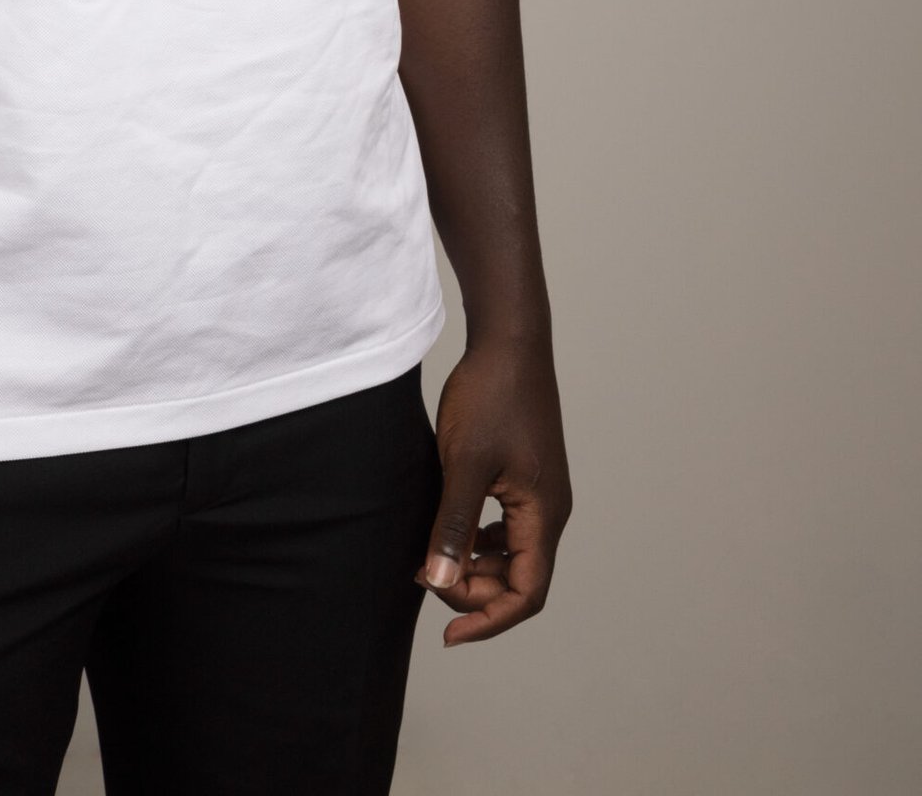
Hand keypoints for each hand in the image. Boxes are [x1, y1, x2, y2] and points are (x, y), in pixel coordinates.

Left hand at [414, 335, 571, 644]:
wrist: (509, 341)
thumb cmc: (491, 396)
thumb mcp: (464, 463)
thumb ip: (453, 526)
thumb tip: (440, 582)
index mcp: (543, 514)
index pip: (527, 594)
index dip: (489, 620)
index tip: (448, 632)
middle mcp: (549, 510)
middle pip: (519, 578)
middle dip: (474, 590)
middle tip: (424, 575)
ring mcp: (539, 492)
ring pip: (512, 554)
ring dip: (475, 566)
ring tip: (430, 557)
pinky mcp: (525, 475)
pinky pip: (506, 526)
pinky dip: (478, 539)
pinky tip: (447, 527)